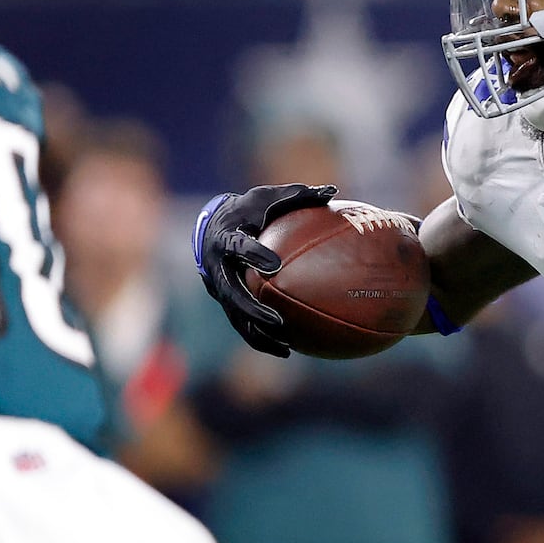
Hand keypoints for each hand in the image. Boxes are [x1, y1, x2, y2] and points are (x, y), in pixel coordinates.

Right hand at [192, 183, 338, 356]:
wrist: (211, 226)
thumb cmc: (247, 211)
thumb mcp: (266, 198)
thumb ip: (296, 196)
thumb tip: (332, 191)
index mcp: (225, 237)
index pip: (237, 247)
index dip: (253, 255)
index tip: (273, 265)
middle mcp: (217, 266)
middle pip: (231, 293)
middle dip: (252, 309)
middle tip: (277, 321)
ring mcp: (218, 287)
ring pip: (234, 316)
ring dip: (257, 334)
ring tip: (284, 347)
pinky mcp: (226, 302)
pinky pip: (242, 325)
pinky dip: (261, 339)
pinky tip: (288, 351)